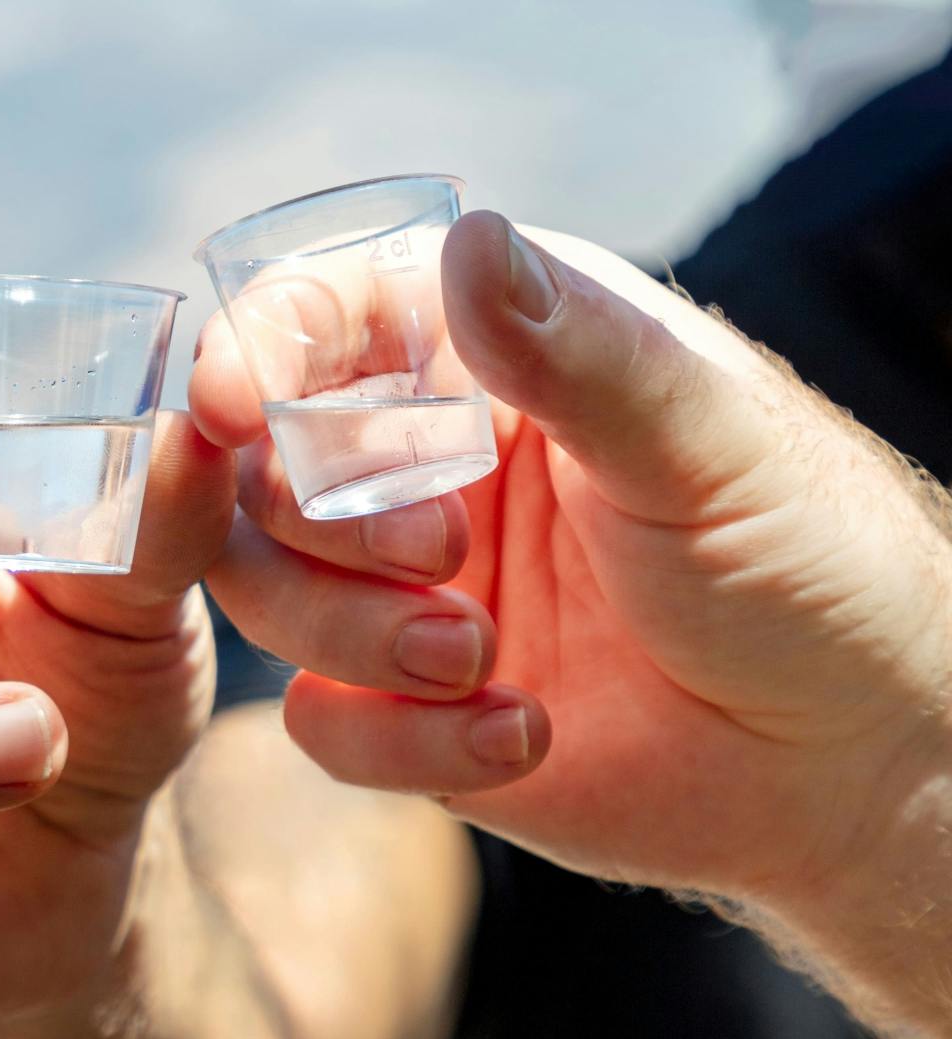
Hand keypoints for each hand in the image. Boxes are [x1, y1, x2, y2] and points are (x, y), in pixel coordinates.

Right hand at [195, 212, 951, 904]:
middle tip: (440, 552)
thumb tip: (469, 237)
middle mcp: (422, 470)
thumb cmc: (806, 563)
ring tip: (480, 656)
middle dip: (325, 520)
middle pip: (261, 471)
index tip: (232, 405)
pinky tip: (522, 733)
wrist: (846, 760)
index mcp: (487, 364)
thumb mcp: (700, 442)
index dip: (256, 354)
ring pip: (264, 597)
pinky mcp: (403, 712)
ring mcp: (402, 594)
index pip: (323, 325)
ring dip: (356, 632)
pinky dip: (404, 740)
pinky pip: (321, 726)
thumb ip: (574, 353)